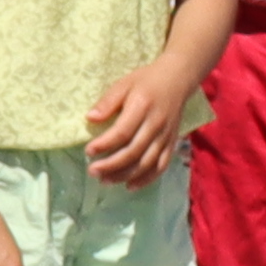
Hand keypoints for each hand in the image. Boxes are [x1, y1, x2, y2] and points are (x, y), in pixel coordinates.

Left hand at [77, 61, 183, 185]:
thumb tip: (90, 118)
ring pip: (146, 162)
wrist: (177, 79)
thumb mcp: (124, 84)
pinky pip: (161, 166)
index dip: (104, 144)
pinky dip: (147, 179)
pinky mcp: (172, 143)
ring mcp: (166, 136)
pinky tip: (130, 186)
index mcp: (142, 106)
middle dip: (111, 165)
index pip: (122, 132)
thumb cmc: (146, 81)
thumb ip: (107, 102)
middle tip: (92, 171)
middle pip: (133, 151)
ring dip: (125, 175)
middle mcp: (156, 124)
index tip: (88, 151)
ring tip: (105, 180)